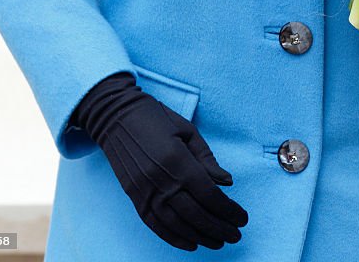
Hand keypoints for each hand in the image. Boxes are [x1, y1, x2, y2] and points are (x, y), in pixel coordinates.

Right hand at [69, 71, 248, 250]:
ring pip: (177, 225)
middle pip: (196, 214)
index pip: (209, 195)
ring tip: (218, 242)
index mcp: (178, 160)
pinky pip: (156, 225)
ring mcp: (145, 192)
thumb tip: (227, 182)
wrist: (116, 116)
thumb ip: (207, 159)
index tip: (242, 218)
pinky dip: (174, 238)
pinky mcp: (135, 197)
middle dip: (220, 228)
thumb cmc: (156, 117)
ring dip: (201, 236)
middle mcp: (161, 181)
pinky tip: (191, 242)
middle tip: (236, 235)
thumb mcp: (187, 130)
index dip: (228, 210)